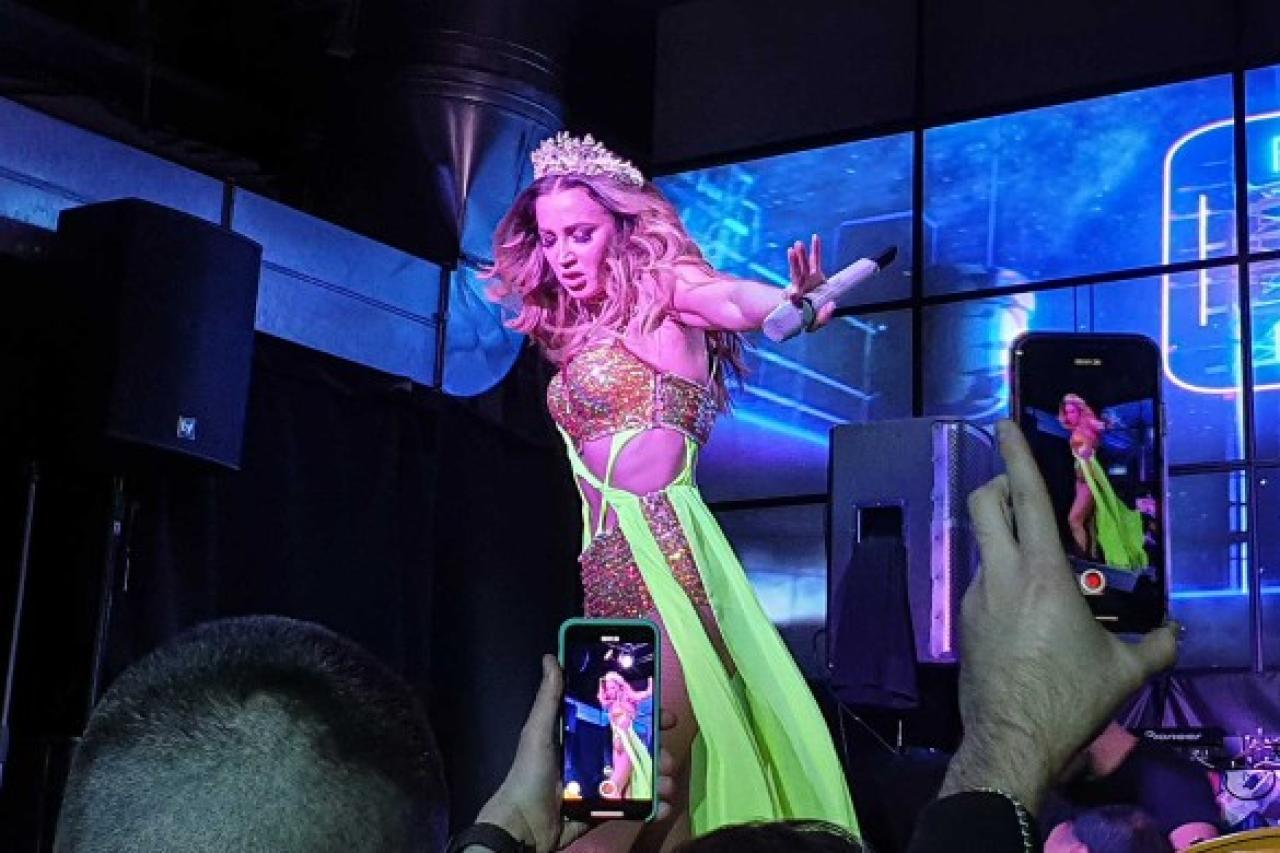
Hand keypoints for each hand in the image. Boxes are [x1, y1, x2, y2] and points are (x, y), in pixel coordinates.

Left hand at [474, 655, 676, 851]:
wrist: (522, 826)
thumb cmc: (529, 774)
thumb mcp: (538, 732)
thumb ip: (548, 698)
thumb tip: (550, 657)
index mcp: (582, 735)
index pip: (619, 719)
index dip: (643, 715)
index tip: (664, 714)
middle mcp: (596, 757)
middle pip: (635, 748)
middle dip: (657, 750)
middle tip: (668, 756)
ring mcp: (603, 785)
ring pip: (640, 776)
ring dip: (659, 778)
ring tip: (667, 783)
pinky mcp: (605, 809)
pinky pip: (633, 805)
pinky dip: (651, 806)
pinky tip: (662, 806)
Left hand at [784, 234, 835, 330]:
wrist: (806, 310)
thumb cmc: (807, 318)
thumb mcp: (813, 324)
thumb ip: (822, 318)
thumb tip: (832, 305)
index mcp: (797, 300)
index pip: (793, 296)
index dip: (792, 295)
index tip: (792, 294)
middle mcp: (800, 288)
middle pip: (796, 274)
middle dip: (794, 263)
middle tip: (792, 252)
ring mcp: (806, 280)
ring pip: (803, 266)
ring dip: (801, 255)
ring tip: (799, 243)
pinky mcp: (814, 274)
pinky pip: (815, 260)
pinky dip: (816, 249)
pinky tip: (815, 237)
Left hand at [938, 421, 1178, 813]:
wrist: (1011, 741)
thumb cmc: (1070, 699)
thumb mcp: (1124, 672)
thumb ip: (1156, 645)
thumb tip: (1178, 633)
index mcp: (1041, 573)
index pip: (1023, 498)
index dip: (1014, 455)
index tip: (1003, 424)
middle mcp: (1000, 575)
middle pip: (982, 505)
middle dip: (996, 483)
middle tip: (1016, 485)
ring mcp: (974, 597)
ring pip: (981, 545)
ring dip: (1001, 536)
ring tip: (1034, 560)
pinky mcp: (963, 623)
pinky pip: (980, 583)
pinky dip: (999, 577)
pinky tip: (1022, 607)